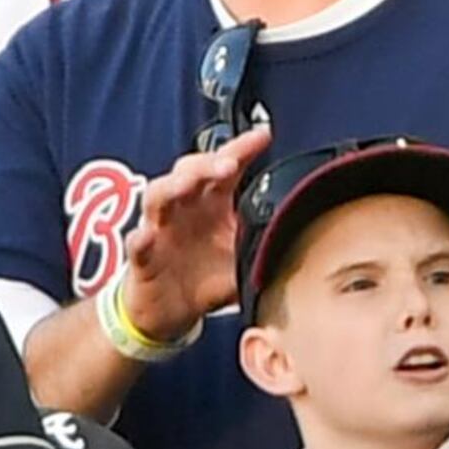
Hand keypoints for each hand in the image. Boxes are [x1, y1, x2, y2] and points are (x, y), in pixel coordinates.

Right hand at [113, 124, 272, 338]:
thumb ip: (270, 240)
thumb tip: (311, 233)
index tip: (262, 136)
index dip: (240, 149)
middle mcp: (185, 209)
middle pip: (188, 172)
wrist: (171, 312)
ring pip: (157, 197)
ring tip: (186, 185)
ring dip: (171, 187)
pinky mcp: (142, 258)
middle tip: (228, 163)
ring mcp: (160, 230)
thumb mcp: (246, 257)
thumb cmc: (207, 277)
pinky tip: (147, 235)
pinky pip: (137, 243)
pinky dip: (140, 238)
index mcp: (212, 205)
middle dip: (206, 163)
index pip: (225, 168)